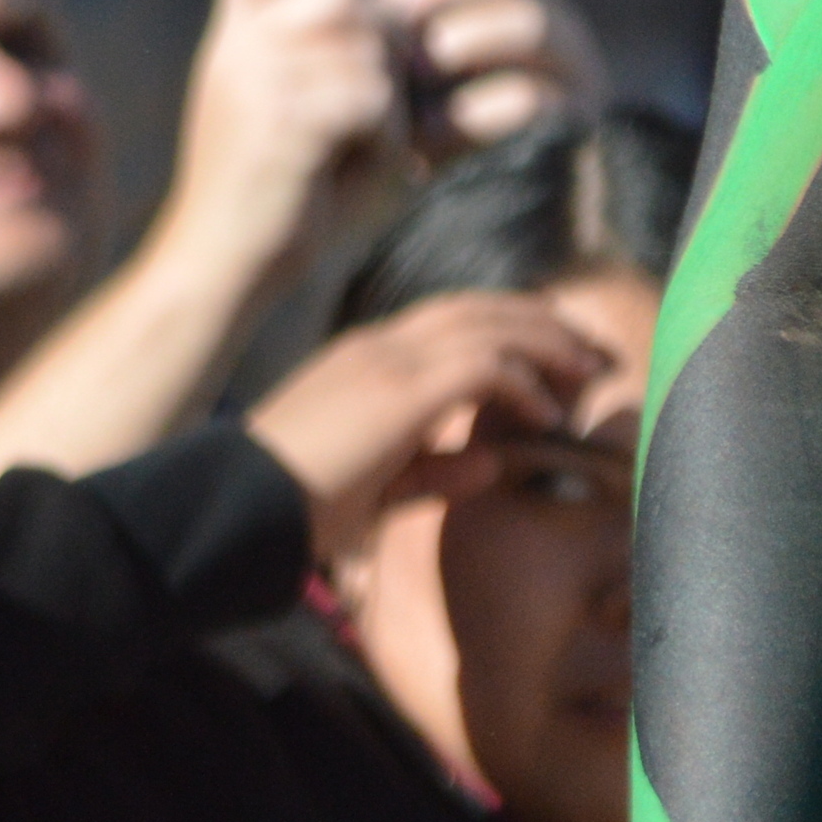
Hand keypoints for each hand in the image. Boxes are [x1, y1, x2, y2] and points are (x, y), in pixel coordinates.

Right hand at [156, 0, 405, 288]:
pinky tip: (335, 170)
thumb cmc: (282, 198)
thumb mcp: (309, 116)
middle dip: (383, 57)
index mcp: (237, 33)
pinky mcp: (283, 107)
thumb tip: (401, 9)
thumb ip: (343, 58)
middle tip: (351, 127)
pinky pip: (374, 95)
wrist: (222, 267)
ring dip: (384, 104)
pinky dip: (378, 137)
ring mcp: (255, 69)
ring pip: (374, 46)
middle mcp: (238, 40)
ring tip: (340, 152)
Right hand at [244, 288, 613, 561]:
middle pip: (481, 309)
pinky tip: (548, 413)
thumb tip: (494, 462)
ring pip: (491, 326)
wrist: (227, 512)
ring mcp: (387, 362)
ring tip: (591, 371)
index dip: (510, 327)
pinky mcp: (399, 390)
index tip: (556, 351)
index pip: (452, 318)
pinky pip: (484, 367)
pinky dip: (525, 383)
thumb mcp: (371, 488)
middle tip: (594, 351)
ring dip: (549, 345)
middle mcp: (379, 347)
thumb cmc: (286, 508)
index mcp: (364, 359)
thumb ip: (431, 470)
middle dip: (544, 324)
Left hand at [366, 0, 608, 154]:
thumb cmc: (427, 142)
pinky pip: (534, 100)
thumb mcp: (411, 74)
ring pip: (531, 21)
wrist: (472, 235)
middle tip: (388, 8)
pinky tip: (424, 132)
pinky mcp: (573, 129)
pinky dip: (473, 111)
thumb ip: (402, 15)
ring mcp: (574, 76)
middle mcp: (556, 30)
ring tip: (411, 63)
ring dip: (463, 35)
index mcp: (521, 7)